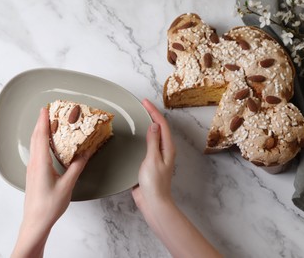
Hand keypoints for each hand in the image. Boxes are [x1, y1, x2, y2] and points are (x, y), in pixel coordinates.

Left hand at [12, 108, 90, 257]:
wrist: (35, 221)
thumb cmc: (50, 206)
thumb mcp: (67, 185)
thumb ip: (76, 167)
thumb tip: (85, 153)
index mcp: (41, 163)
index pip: (41, 137)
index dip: (43, 121)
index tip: (46, 109)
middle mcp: (34, 163)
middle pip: (35, 137)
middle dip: (41, 122)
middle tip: (48, 111)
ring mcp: (32, 168)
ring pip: (34, 144)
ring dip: (40, 131)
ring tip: (47, 123)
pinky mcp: (33, 173)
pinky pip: (35, 152)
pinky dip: (40, 142)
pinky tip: (46, 143)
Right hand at [132, 100, 221, 257]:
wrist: (153, 202)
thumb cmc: (154, 183)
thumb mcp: (152, 159)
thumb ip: (153, 141)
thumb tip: (154, 125)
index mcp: (168, 148)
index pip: (161, 124)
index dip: (153, 111)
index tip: (144, 102)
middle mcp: (164, 150)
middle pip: (159, 127)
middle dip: (152, 114)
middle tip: (142, 105)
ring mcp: (157, 156)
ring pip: (154, 135)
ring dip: (148, 124)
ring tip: (139, 115)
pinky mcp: (150, 162)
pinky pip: (148, 144)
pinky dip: (143, 135)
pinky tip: (136, 135)